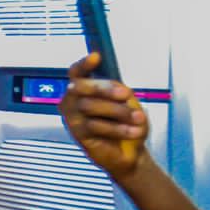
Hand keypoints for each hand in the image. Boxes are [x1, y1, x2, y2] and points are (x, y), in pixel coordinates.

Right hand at [59, 53, 147, 180]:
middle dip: (105, 89)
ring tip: (137, 119)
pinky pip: (95, 126)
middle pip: (81, 86)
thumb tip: (115, 88)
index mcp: (84, 88)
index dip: (84, 64)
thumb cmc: (126, 124)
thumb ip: (116, 91)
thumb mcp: (126, 102)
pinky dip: (118, 128)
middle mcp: (73, 100)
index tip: (96, 57)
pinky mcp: (78, 134)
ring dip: (119, 112)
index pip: (77, 72)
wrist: (130, 152)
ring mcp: (72, 117)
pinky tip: (131, 131)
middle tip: (125, 94)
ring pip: (91, 106)